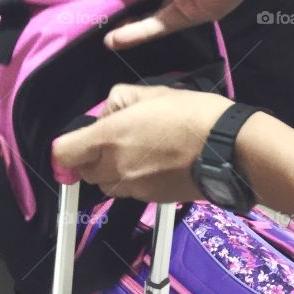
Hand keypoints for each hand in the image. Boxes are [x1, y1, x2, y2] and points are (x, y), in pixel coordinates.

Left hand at [52, 84, 231, 202]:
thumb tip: (106, 115)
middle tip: (116, 139)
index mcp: (108, 138)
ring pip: (107, 184)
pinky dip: (135, 180)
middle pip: (85, 172)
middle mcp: (115, 168)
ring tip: (139, 151)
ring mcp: (134, 188)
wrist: (229, 149)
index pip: (63, 153)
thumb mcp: (149, 92)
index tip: (78, 141)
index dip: (66, 147)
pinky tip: (157, 163)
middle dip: (93, 157)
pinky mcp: (152, 201)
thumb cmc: (190, 114)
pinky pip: (131, 192)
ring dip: (112, 171)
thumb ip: (118, 102)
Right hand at [84, 0, 249, 50]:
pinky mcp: (189, 18)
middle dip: (117, 9)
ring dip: (126, 25)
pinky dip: (138, 32)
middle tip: (92, 20)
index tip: (91, 1)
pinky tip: (115, 39)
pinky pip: (159, 26)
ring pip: (148, 16)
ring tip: (100, 34)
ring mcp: (179, 1)